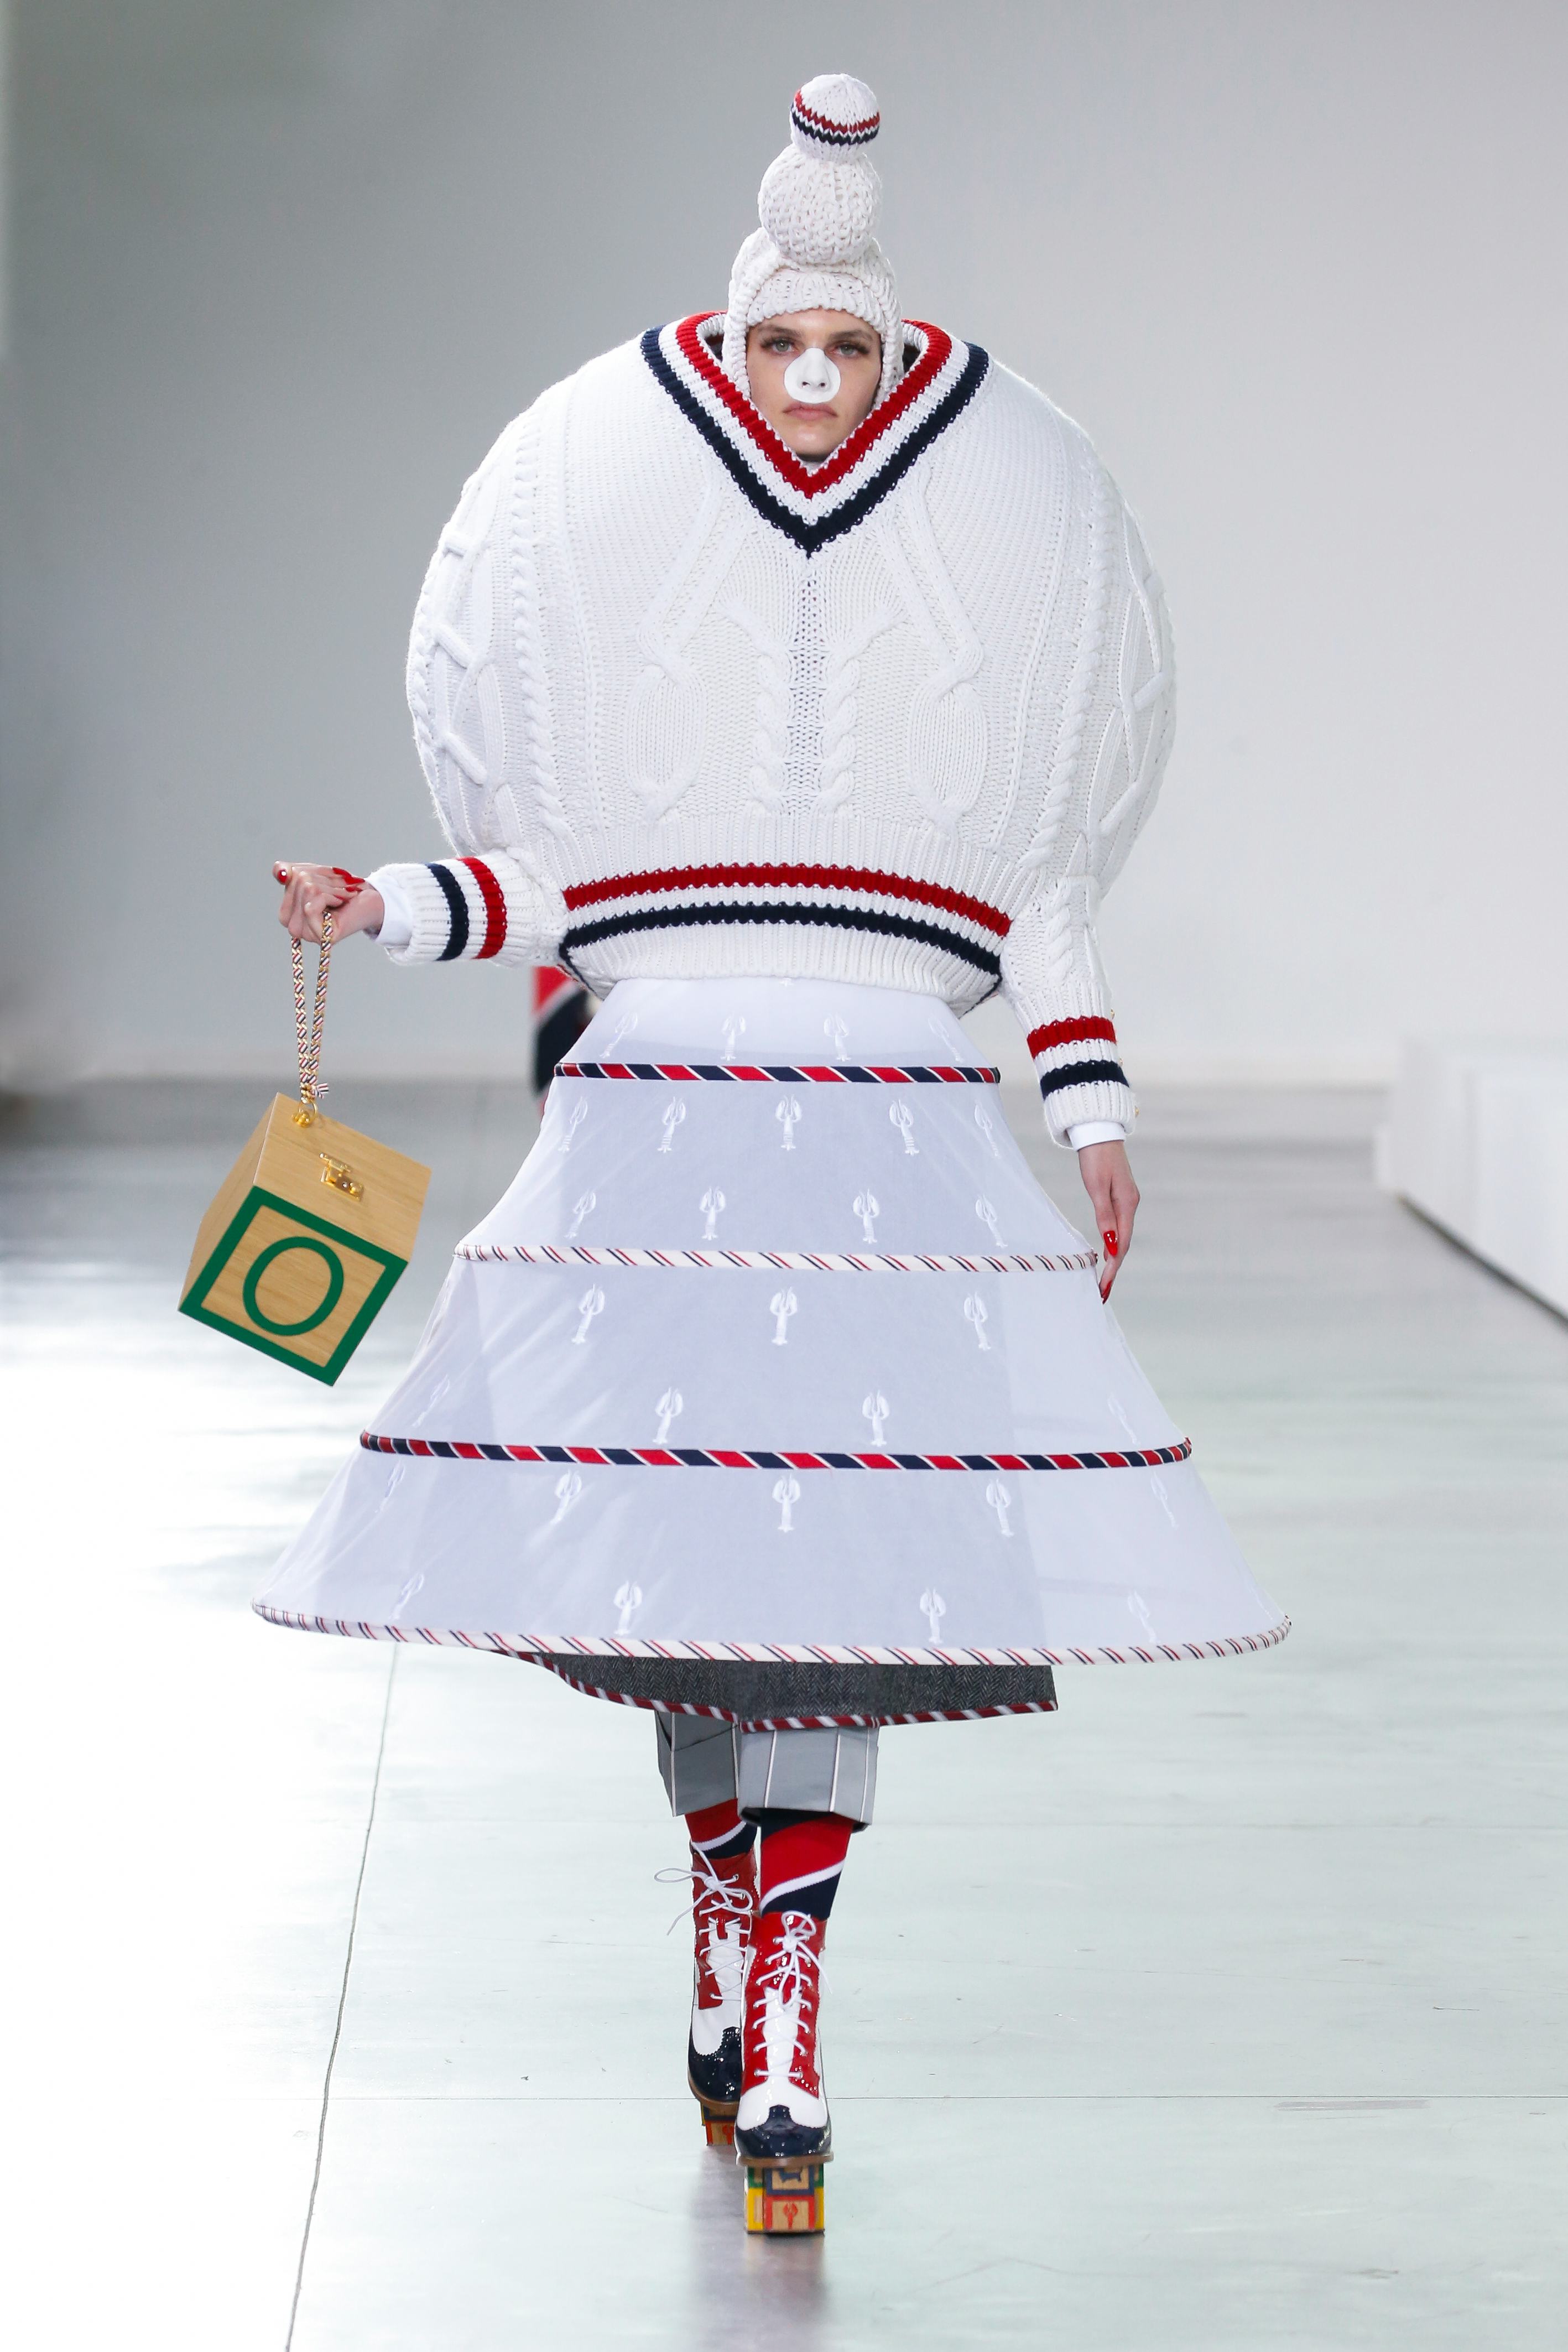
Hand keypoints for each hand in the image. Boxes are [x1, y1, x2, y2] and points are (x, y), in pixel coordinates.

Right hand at [274, 862, 382, 942]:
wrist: (372, 902)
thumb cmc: (344, 889)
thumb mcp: (315, 874)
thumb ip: (291, 872)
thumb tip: (280, 873)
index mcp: (288, 909)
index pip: (285, 874)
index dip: (309, 868)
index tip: (329, 876)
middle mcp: (292, 925)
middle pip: (297, 881)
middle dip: (323, 877)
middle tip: (340, 886)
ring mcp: (304, 933)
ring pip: (307, 890)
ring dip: (332, 887)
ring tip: (343, 895)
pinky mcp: (318, 935)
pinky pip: (312, 904)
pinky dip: (331, 896)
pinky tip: (341, 902)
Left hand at [1077, 1138, 1138, 1299]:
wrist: (1099, 1133)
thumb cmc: (1095, 1158)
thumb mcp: (1096, 1187)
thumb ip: (1103, 1215)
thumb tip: (1109, 1244)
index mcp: (1127, 1204)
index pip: (1121, 1244)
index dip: (1112, 1267)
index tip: (1103, 1285)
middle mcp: (1130, 1205)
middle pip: (1123, 1244)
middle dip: (1113, 1268)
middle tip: (1102, 1290)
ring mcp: (1126, 1201)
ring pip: (1121, 1236)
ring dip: (1113, 1258)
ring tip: (1103, 1279)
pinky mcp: (1120, 1197)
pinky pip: (1118, 1226)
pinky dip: (1112, 1243)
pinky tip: (1106, 1252)